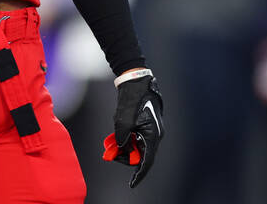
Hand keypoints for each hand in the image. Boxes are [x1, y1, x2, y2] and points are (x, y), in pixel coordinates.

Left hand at [102, 71, 163, 187]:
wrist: (136, 81)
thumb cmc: (132, 100)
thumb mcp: (123, 122)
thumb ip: (122, 139)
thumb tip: (122, 149)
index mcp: (153, 136)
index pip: (147, 161)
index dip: (139, 174)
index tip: (132, 184)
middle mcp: (155, 135)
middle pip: (141, 155)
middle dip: (125, 156)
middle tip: (111, 153)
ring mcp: (151, 130)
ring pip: (137, 146)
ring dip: (124, 147)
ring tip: (111, 142)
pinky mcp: (146, 124)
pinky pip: (136, 137)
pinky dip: (126, 138)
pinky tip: (117, 132)